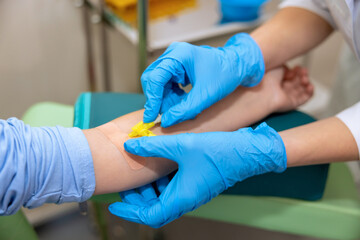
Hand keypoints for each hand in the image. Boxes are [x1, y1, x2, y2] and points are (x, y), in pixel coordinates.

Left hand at [109, 123, 285, 227]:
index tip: (114, 205)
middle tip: (125, 184)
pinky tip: (157, 164)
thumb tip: (130, 144)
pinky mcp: (197, 184)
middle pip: (155, 209)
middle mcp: (186, 199)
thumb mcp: (181, 145)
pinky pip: (173, 189)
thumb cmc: (218, 152)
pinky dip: (162, 182)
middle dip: (138, 199)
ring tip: (139, 171)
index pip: (150, 216)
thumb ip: (153, 145)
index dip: (130, 213)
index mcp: (181, 198)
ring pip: (164, 199)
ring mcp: (192, 193)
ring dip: (150, 189)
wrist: (248, 152)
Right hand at [141, 33, 264, 126]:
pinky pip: (165, 83)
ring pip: (158, 83)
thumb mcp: (205, 96)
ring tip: (179, 108)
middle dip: (158, 99)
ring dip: (165, 99)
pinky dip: (170, 95)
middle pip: (152, 79)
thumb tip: (165, 122)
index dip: (152, 100)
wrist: (238, 66)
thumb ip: (184, 110)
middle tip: (166, 115)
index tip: (150, 117)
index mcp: (178, 55)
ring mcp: (174, 59)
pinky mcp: (176, 66)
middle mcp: (172, 54)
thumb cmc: (225, 75)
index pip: (155, 78)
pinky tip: (181, 101)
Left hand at [261, 66, 313, 112]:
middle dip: (302, 74)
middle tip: (303, 70)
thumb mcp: (277, 67)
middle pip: (296, 81)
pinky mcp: (292, 104)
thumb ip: (286, 67)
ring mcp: (287, 97)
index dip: (295, 71)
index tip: (296, 66)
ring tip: (304, 78)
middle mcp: (281, 89)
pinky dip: (310, 92)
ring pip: (302, 89)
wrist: (264, 92)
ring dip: (306, 81)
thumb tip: (292, 71)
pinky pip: (304, 99)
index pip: (290, 76)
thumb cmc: (266, 78)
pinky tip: (310, 85)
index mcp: (276, 81)